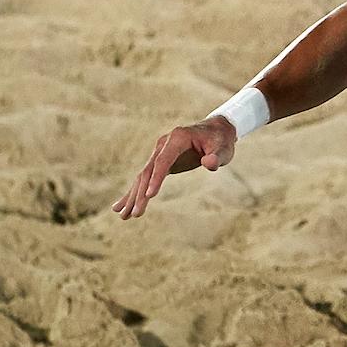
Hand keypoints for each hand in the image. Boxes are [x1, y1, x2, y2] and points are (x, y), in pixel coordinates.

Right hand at [111, 117, 238, 218]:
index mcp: (177, 138)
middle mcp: (163, 144)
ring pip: (143, 176)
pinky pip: (146, 178)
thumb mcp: (223, 148)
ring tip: (123, 215)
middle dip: (140, 193)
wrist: (215, 131)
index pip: (163, 161)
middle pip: (148, 171)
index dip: (156, 178)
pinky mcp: (160, 162)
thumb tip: (209, 164)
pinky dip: (135, 192)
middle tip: (135, 213)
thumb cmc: (220, 141)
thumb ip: (216, 156)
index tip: (149, 196)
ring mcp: (159, 153)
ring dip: (133, 196)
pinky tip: (124, 206)